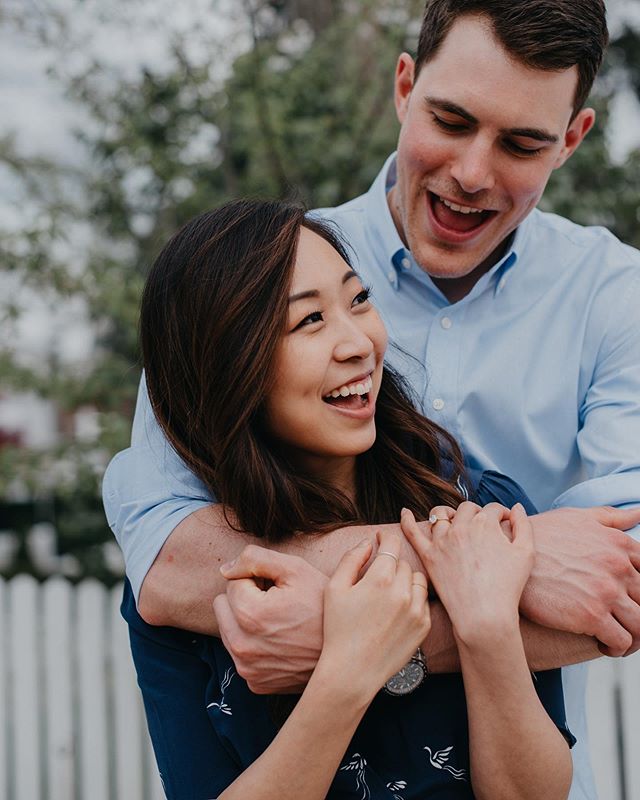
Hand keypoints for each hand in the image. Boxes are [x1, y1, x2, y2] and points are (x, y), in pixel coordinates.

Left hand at [213, 546, 327, 692]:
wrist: (348, 652)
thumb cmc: (323, 606)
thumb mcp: (296, 569)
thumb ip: (255, 559)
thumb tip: (225, 570)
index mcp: (248, 614)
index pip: (233, 583)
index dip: (257, 579)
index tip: (278, 588)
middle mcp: (241, 646)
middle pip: (223, 606)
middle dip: (245, 599)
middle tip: (276, 603)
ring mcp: (247, 668)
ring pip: (229, 629)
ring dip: (246, 621)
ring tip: (279, 621)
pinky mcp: (255, 683)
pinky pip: (241, 654)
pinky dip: (255, 644)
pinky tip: (279, 640)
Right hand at [319, 531, 430, 697]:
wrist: (352, 672)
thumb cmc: (338, 629)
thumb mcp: (334, 589)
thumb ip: (351, 559)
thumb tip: (368, 543)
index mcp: (380, 579)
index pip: (391, 544)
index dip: (385, 537)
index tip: (381, 538)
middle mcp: (402, 592)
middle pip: (403, 563)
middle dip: (391, 564)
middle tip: (377, 577)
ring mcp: (416, 610)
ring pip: (417, 579)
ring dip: (405, 580)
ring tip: (389, 593)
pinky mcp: (424, 626)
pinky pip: (424, 600)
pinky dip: (413, 600)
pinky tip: (397, 610)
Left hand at [401, 502, 533, 644]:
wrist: (484, 615)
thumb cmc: (508, 587)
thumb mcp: (526, 553)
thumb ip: (523, 525)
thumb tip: (516, 507)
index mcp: (485, 523)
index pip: (492, 508)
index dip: (501, 513)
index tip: (504, 522)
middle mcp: (461, 527)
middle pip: (467, 509)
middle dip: (476, 513)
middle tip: (482, 526)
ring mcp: (442, 541)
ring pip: (441, 514)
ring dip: (449, 514)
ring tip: (454, 520)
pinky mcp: (429, 555)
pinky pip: (412, 532)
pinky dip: (407, 520)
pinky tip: (405, 512)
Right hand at [521, 506, 639, 655]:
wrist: (507, 554)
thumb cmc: (539, 535)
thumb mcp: (576, 517)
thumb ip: (611, 518)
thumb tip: (638, 514)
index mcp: (618, 544)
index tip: (632, 598)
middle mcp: (618, 567)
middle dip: (638, 614)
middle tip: (624, 620)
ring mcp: (606, 592)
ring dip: (634, 636)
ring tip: (619, 638)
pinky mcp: (591, 616)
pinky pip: (621, 641)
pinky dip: (617, 648)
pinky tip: (604, 644)